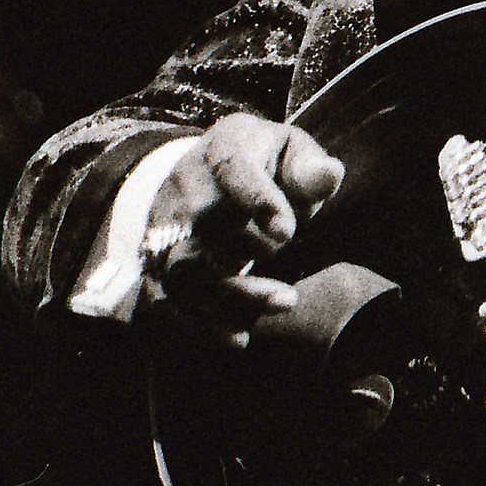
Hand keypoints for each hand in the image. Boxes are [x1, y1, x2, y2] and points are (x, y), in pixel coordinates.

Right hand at [140, 113, 344, 347]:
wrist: (205, 172)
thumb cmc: (263, 164)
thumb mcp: (290, 152)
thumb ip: (308, 168)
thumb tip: (329, 175)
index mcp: (224, 148)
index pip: (233, 169)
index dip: (258, 200)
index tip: (287, 232)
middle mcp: (185, 186)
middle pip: (201, 229)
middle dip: (241, 268)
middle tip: (289, 298)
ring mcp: (164, 226)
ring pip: (180, 273)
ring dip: (226, 302)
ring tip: (275, 310)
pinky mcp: (156, 261)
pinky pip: (165, 301)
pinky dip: (198, 325)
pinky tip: (239, 338)